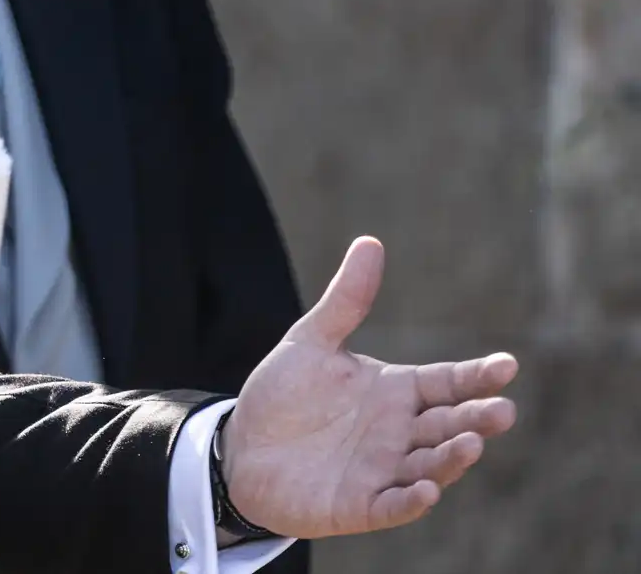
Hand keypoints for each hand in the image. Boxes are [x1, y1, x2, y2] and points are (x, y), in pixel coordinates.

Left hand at [222, 237, 518, 538]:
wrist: (241, 449)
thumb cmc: (282, 396)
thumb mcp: (311, 342)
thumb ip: (345, 301)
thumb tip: (370, 243)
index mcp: (396, 392)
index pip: (449, 383)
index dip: (478, 376)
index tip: (508, 365)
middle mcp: (399, 432)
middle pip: (450, 424)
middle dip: (477, 419)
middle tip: (502, 411)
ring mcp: (384, 471)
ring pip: (431, 465)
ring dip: (452, 458)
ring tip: (470, 443)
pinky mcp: (362, 505)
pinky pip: (394, 505)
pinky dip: (412, 500)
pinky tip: (426, 489)